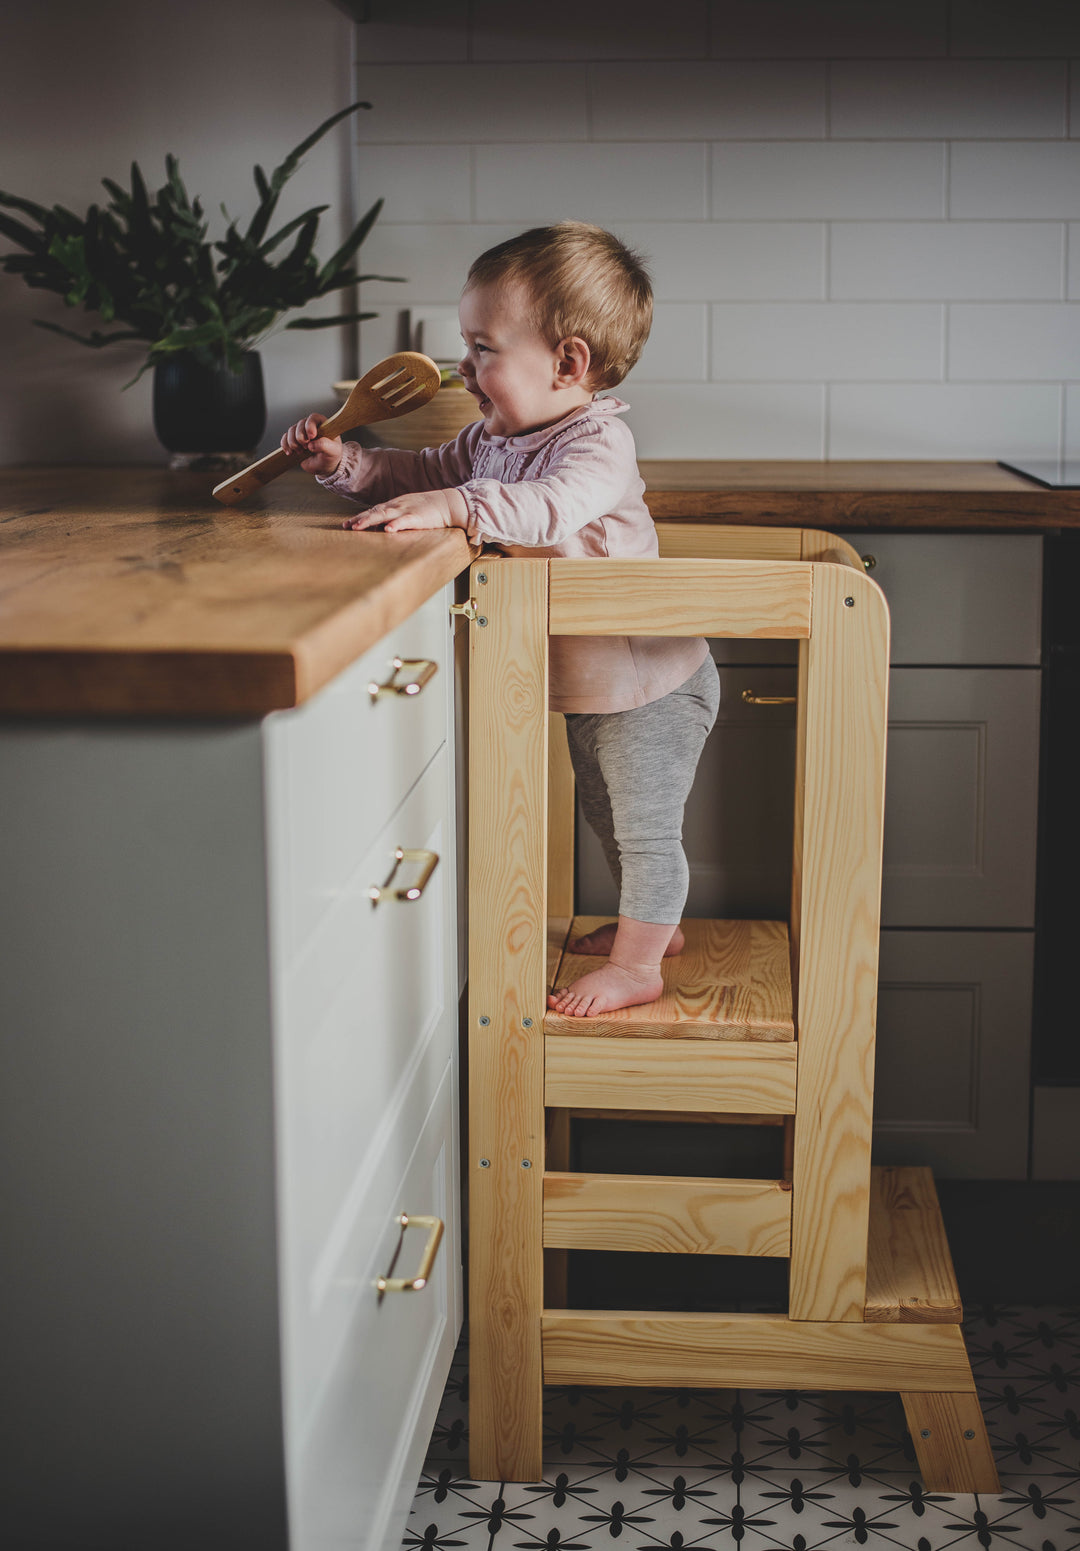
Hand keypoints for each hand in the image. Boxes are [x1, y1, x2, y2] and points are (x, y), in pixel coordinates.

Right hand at [280, 413, 342, 475]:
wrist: (324, 466)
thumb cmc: (331, 455)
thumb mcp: (333, 451)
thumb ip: (325, 445)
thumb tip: (311, 444)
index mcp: (322, 424)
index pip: (313, 418)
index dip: (310, 426)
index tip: (311, 436)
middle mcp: (310, 426)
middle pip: (300, 425)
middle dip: (301, 437)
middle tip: (306, 447)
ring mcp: (301, 433)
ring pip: (291, 431)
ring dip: (293, 442)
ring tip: (300, 451)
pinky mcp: (293, 440)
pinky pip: (285, 439)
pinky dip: (285, 445)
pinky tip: (290, 453)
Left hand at [343, 488, 468, 531]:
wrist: (450, 503)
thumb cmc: (430, 509)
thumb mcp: (410, 510)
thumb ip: (396, 517)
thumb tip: (383, 527)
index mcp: (396, 505)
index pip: (374, 510)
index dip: (360, 517)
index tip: (347, 524)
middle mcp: (398, 506)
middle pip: (375, 511)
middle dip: (360, 519)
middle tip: (347, 526)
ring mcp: (407, 510)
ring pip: (384, 514)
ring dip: (370, 521)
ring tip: (358, 527)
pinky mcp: (418, 517)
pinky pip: (405, 521)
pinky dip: (395, 524)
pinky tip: (387, 529)